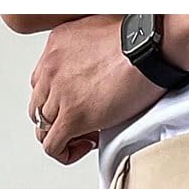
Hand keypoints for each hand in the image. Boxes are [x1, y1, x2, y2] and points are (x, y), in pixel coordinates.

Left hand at [29, 15, 162, 163]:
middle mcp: (52, 67)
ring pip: (42, 128)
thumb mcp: (100, 36)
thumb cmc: (138, 42)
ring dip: (63, 136)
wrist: (149, 49)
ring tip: (88, 136)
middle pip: (39, 105)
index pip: (42, 82)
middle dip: (59, 119)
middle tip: (84, 124)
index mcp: (56, 46)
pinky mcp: (72, 116)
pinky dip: (65, 153)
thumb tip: (92, 78)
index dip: (59, 100)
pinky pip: (52, 146)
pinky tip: (85, 146)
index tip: (79, 106)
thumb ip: (87, 55)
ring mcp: (59, 93)